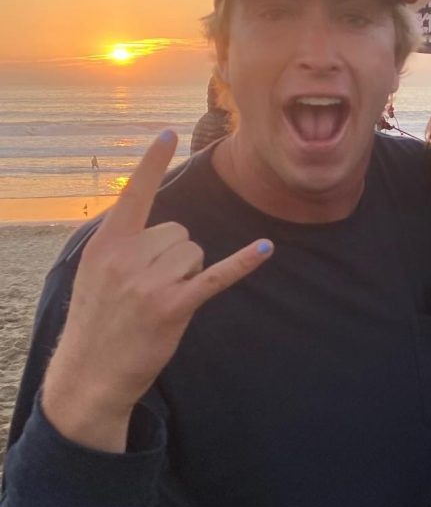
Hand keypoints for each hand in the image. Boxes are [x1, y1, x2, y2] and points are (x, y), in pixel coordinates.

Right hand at [42, 131, 272, 451]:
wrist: (90, 372)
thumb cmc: (98, 321)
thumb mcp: (95, 273)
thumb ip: (123, 245)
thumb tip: (164, 229)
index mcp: (107, 243)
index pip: (133, 193)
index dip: (151, 162)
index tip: (167, 133)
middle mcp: (127, 257)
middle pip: (179, 230)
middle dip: (175, 255)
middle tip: (151, 287)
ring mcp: (150, 282)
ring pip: (194, 253)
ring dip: (187, 274)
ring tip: (160, 300)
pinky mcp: (174, 306)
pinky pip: (215, 276)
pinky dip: (243, 262)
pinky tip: (264, 248)